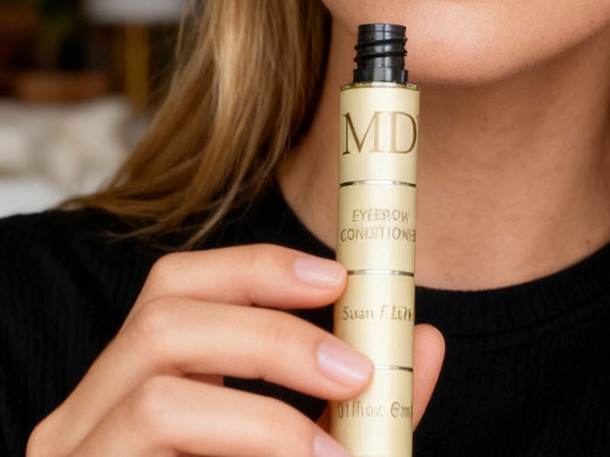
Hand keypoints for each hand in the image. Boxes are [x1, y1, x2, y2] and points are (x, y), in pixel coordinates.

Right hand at [27, 244, 444, 456]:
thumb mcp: (310, 449)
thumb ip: (361, 403)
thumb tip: (426, 339)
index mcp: (135, 381)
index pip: (178, 284)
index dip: (257, 267)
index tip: (337, 279)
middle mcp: (87, 416)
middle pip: (162, 318)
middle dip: (272, 332)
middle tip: (355, 369)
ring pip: (156, 395)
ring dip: (265, 413)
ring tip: (332, 454)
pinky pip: (153, 451)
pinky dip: (247, 446)